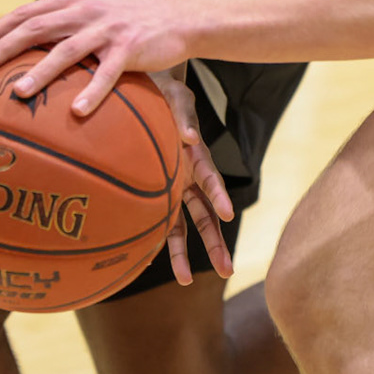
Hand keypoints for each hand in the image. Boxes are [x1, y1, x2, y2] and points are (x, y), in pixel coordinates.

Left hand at [0, 0, 194, 112]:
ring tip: (19, 93)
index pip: (28, 12)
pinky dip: (91, 93)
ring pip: (66, 50)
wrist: (178, 16)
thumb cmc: (131, 20)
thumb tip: (27, 44)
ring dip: (40, 72)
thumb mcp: (95, 11)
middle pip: (37, 27)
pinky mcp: (129, 47)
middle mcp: (86, 10)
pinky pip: (107, 73)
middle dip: (5, 47)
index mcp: (74, 0)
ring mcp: (107, 28)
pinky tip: (78, 112)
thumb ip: (66, 21)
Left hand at [151, 70, 235, 282]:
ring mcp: (173, 187)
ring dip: (186, 253)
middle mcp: (189, 177)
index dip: (220, 195)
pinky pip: (157, 220)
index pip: (212, 179)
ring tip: (186, 282)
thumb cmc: (164, 92)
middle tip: (227, 271)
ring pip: (182, 225)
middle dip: (216, 243)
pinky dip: (156, 240)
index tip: (228, 213)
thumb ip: (183, 116)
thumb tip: (191, 138)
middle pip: (206, 215)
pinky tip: (149, 262)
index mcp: (197, 156)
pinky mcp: (156, 192)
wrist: (146, 91)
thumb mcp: (176, 97)